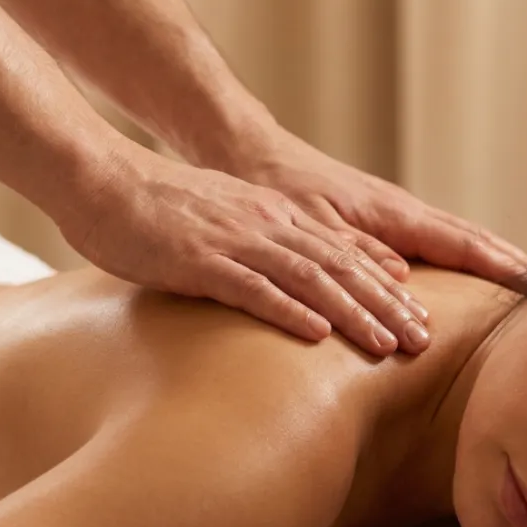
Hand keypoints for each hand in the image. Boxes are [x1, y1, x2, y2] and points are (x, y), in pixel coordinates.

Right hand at [56, 141, 435, 355]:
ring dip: (353, 314)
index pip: (344, 256)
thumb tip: (289, 284)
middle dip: (387, 306)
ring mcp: (235, 241)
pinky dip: (289, 311)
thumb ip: (261, 246)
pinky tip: (317, 336)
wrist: (102, 180)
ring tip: (387, 346)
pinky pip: (253, 287)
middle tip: (424, 341)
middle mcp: (267, 226)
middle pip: (342, 268)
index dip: (386, 288)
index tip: (419, 319)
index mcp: (275, 218)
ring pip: (311, 278)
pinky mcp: (200, 260)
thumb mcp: (224, 221)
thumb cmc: (156, 210)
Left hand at [219, 127, 526, 292]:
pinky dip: (455, 256)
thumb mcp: (310, 224)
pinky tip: (462, 275)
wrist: (250, 152)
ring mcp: (389, 215)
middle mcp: (397, 211)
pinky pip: (428, 242)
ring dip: (484, 260)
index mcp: (388, 212)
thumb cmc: (276, 186)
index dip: (496, 264)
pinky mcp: (374, 221)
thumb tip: (400, 279)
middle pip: (466, 239)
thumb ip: (353, 251)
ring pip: (450, 240)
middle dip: (506, 262)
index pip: (457, 241)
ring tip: (519, 286)